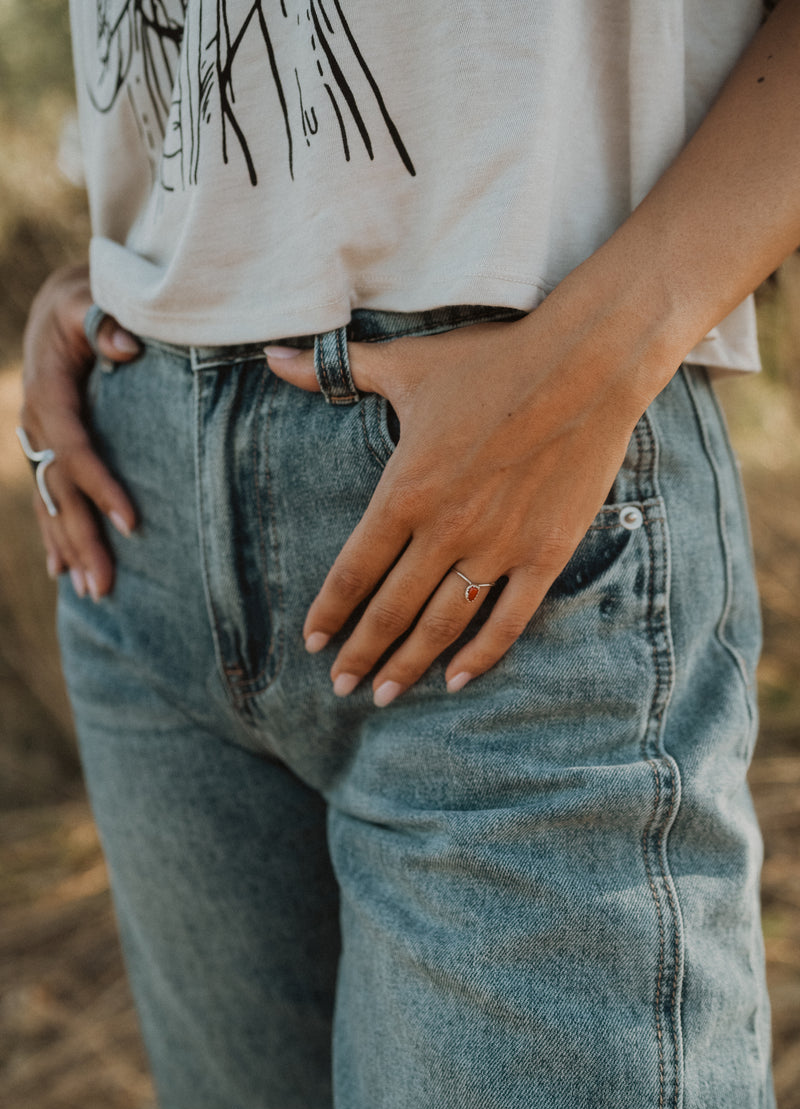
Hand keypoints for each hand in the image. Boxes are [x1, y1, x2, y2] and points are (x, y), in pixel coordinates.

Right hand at [20, 265, 140, 598]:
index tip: (132, 523)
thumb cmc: (87, 297)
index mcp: (48, 390)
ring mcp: (36, 439)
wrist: (62, 300)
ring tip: (94, 593)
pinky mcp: (44, 449)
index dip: (100, 486)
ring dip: (69, 549)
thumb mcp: (91, 297)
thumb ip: (106, 321)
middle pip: (58, 491)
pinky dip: (53, 536)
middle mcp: (36, 422)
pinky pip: (46, 498)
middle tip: (106, 587)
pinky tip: (61, 572)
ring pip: (50, 502)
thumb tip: (125, 347)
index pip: (74, 449)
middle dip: (81, 540)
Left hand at [266, 282, 672, 705]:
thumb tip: (272, 356)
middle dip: (360, 654)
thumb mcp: (405, 365)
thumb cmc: (491, 362)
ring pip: (442, 626)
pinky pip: (508, 620)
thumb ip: (336, 371)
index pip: (353, 571)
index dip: (329, 613)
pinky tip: (456, 680)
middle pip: (391, 611)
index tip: (313, 643)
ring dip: (410, 665)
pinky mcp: (545, 554)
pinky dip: (481, 656)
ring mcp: (498, 548)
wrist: (585, 366)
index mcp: (405, 492)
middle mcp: (446, 530)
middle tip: (340, 685)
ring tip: (386, 694)